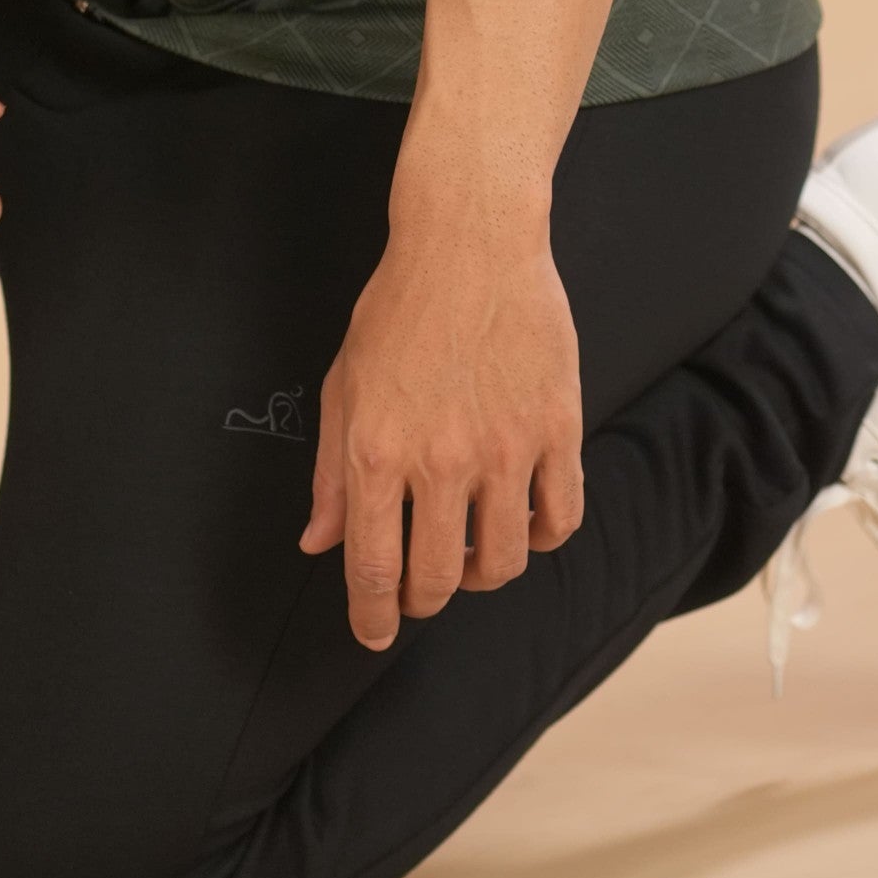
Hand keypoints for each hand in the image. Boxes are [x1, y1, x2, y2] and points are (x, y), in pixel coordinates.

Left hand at [299, 198, 584, 650]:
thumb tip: (319, 544)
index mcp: (378, 450)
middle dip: (422, 601)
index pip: (374, 568)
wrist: (470, 243)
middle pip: (439, 580)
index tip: (373, 634)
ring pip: (502, 562)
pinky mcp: (557, 431)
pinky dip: (539, 537)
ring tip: (468, 550)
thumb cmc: (398, 308)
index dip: (372, 617)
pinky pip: (558, 520)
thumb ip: (331, 474)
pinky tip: (520, 521)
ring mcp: (506, 449)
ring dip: (481, 573)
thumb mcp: (344, 386)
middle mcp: (442, 460)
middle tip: (418, 591)